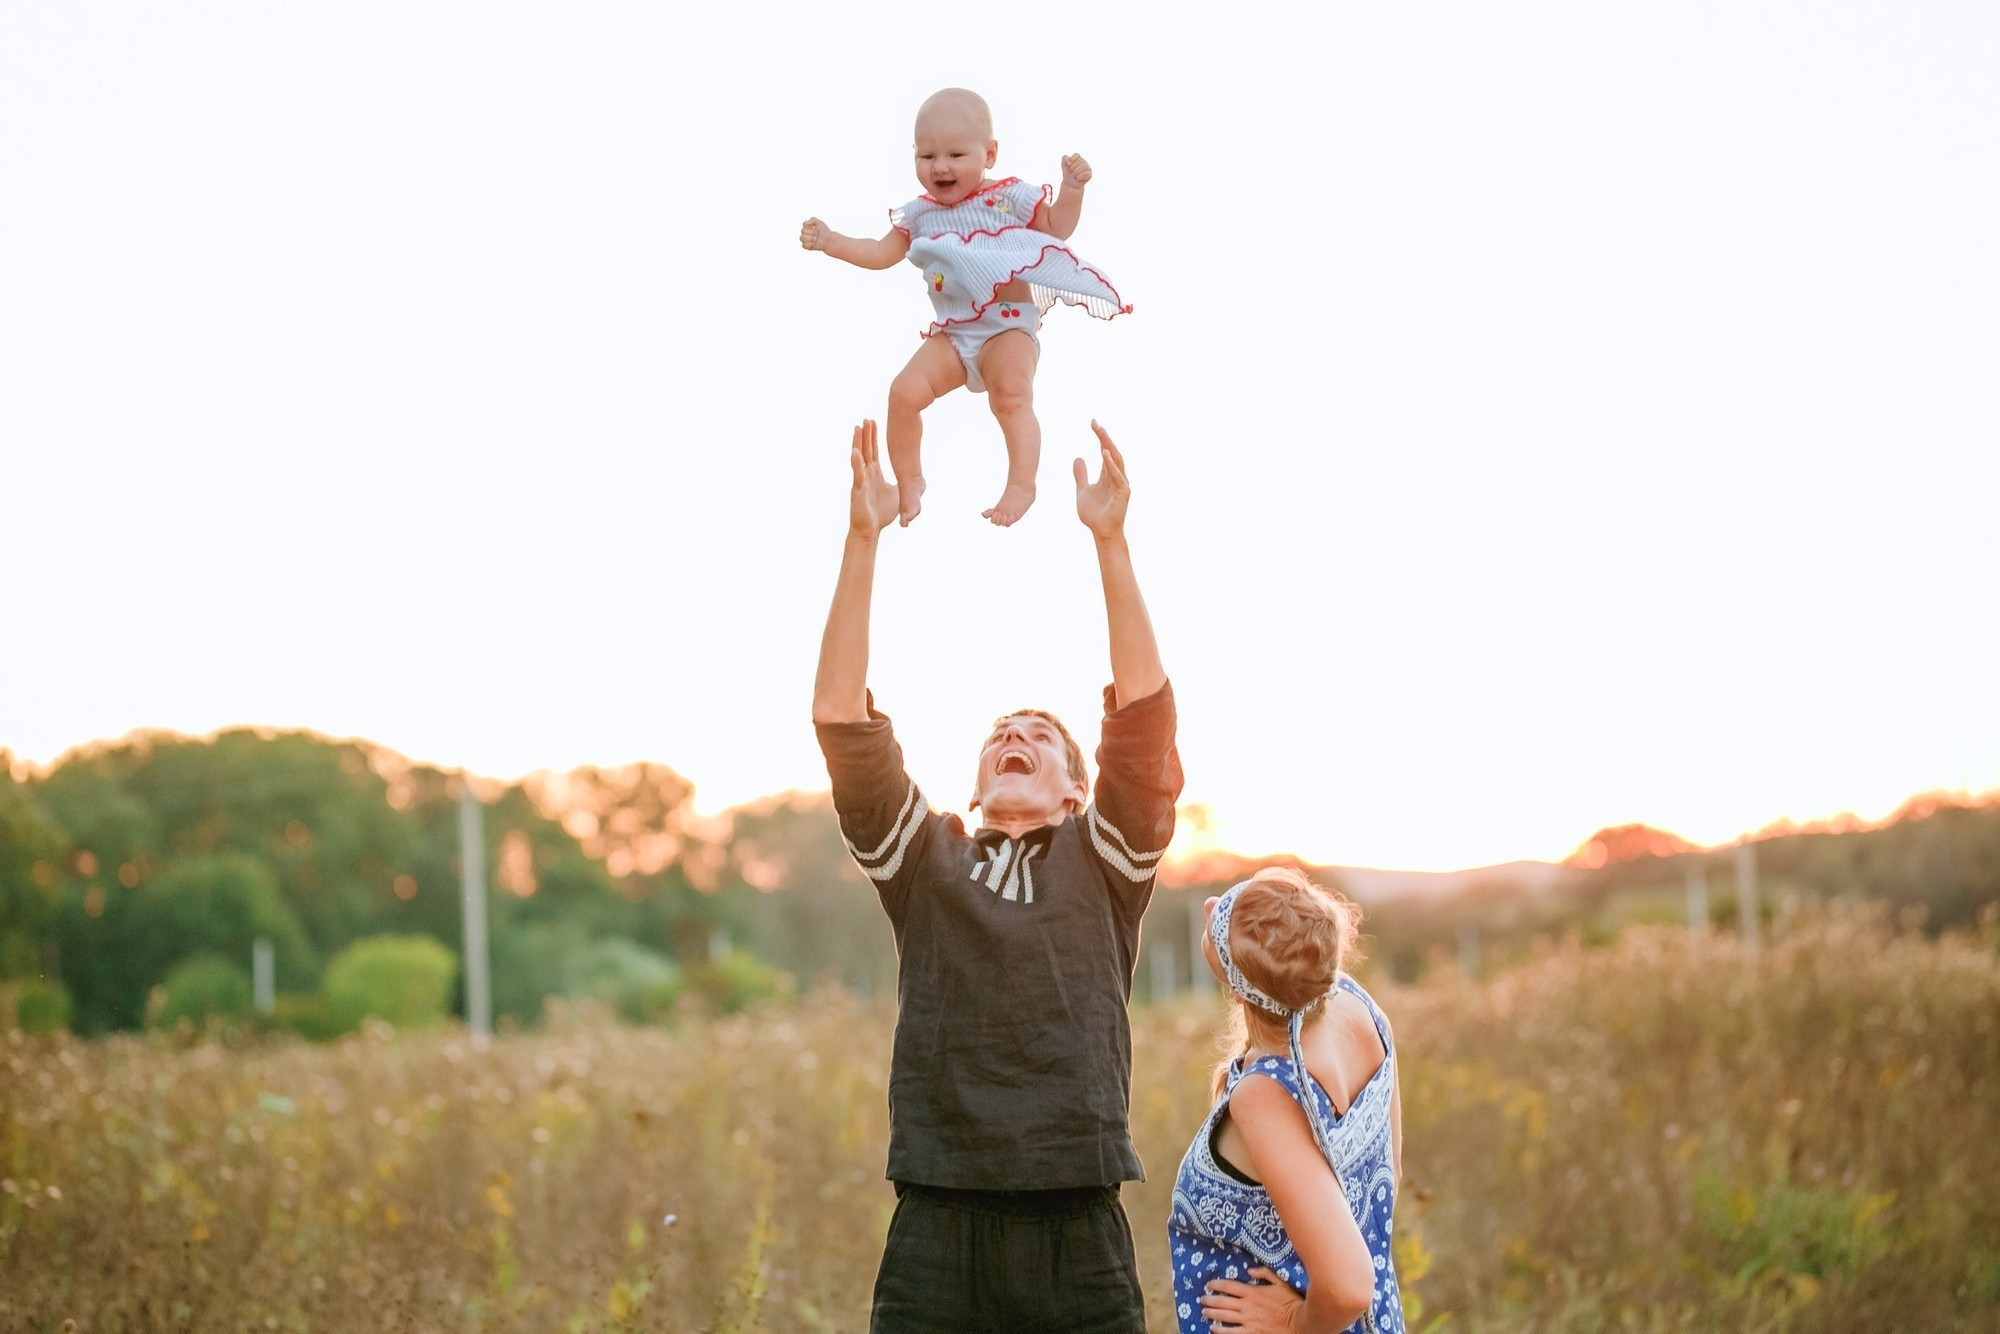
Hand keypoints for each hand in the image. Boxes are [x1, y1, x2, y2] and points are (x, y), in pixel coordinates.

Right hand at [800, 217, 827, 250]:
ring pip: (802, 238)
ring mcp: (805, 240)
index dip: (810, 226)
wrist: (829, 240)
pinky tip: (814, 243)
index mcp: (807, 227)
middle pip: (802, 231)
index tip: (816, 227)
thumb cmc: (824, 231)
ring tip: (816, 239)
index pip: (804, 224)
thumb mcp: (820, 223)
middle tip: (817, 233)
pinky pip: (803, 245)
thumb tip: (807, 223)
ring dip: (810, 238)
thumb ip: (813, 219)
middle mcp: (805, 233)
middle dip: (812, 232)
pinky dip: (810, 244)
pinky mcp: (806, 246)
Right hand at [847, 419, 898, 536]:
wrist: (869, 530)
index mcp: (874, 473)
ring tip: (857, 428)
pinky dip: (856, 463)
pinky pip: (857, 475)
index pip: (873, 451)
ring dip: (858, 443)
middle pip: (865, 450)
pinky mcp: (858, 490)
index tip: (874, 422)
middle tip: (866, 419)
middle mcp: (865, 474)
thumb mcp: (895, 494)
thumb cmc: (880, 513)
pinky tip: (855, 452)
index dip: (874, 437)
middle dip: (866, 434)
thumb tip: (910, 477)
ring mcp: (860, 481)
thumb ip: (900, 483)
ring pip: (858, 458)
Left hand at [1061, 154, 1091, 189]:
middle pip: (1079, 161)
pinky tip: (1078, 178)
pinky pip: (1086, 173)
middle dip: (1072, 168)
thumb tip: (1068, 161)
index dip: (1072, 159)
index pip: (1076, 155)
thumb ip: (1064, 159)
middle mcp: (1083, 162)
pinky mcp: (1089, 174)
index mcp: (1078, 158)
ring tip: (1074, 176)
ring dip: (1075, 173)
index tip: (1068, 164)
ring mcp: (1087, 167)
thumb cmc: (1068, 174)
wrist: (1070, 184)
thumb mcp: (1064, 166)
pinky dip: (1080, 177)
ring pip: (1083, 166)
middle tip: (1071, 172)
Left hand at [1073, 420, 1128, 539]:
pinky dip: (1111, 466)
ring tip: (1101, 434)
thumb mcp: (1082, 491)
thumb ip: (1081, 475)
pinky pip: (1118, 477)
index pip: (1104, 451)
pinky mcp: (1123, 494)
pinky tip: (1104, 454)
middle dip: (1104, 437)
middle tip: (1095, 423)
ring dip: (1109, 447)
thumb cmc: (1094, 514)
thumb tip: (1077, 458)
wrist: (1101, 532)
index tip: (1093, 423)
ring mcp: (1121, 484)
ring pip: (1117, 461)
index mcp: (1107, 474)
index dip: (1100, 437)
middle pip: (1111, 452)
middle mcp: (1116, 476)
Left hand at [1198, 1268, 1303, 1332]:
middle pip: (1222, 1302)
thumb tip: (1250, 1270)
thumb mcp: (1280, 1282)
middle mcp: (1247, 1307)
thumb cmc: (1291, 1302)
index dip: (1216, 1285)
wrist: (1299, 1322)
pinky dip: (1220, 1331)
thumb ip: (1265, 1273)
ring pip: (1224, 1317)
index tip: (1209, 1285)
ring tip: (1204, 1312)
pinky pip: (1232, 1333)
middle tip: (1202, 1299)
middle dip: (1209, 1300)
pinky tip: (1213, 1329)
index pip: (1229, 1286)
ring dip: (1211, 1314)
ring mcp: (1248, 1321)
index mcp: (1253, 1292)